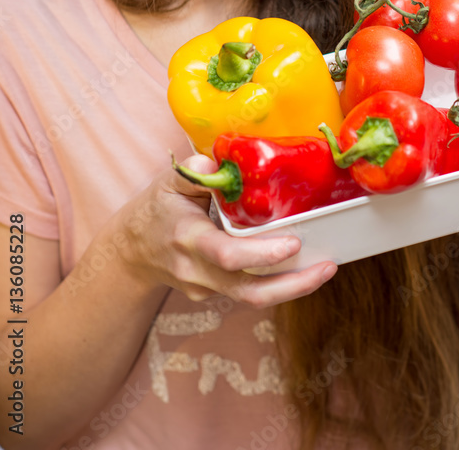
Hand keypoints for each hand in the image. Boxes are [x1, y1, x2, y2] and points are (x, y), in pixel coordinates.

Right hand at [115, 153, 336, 307]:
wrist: (132, 254)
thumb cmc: (156, 211)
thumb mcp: (168, 183)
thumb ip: (193, 170)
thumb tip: (219, 161)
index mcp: (188, 239)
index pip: (225, 255)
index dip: (260, 254)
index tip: (292, 244)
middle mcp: (198, 271)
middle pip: (248, 291)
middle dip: (292, 285)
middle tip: (327, 267)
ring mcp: (207, 289)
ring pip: (253, 298)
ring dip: (293, 288)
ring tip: (326, 268)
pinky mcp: (215, 295)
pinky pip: (249, 293)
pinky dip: (278, 284)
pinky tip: (304, 267)